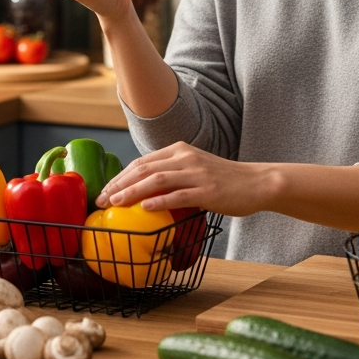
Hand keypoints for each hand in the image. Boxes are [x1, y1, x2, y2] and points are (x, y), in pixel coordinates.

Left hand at [95, 142, 278, 217]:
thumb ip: (173, 174)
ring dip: (132, 191)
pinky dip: (159, 200)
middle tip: (102, 200)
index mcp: (180, 150)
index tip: (105, 190)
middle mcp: (185, 158)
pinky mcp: (208, 190)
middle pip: (144, 169)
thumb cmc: (224, 180)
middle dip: (119, 184)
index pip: (142, 162)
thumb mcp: (194, 169)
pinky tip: (145, 208)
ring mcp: (197, 173)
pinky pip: (179, 195)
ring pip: (157, 180)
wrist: (256, 182)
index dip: (120, 176)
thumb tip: (144, 191)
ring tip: (115, 203)